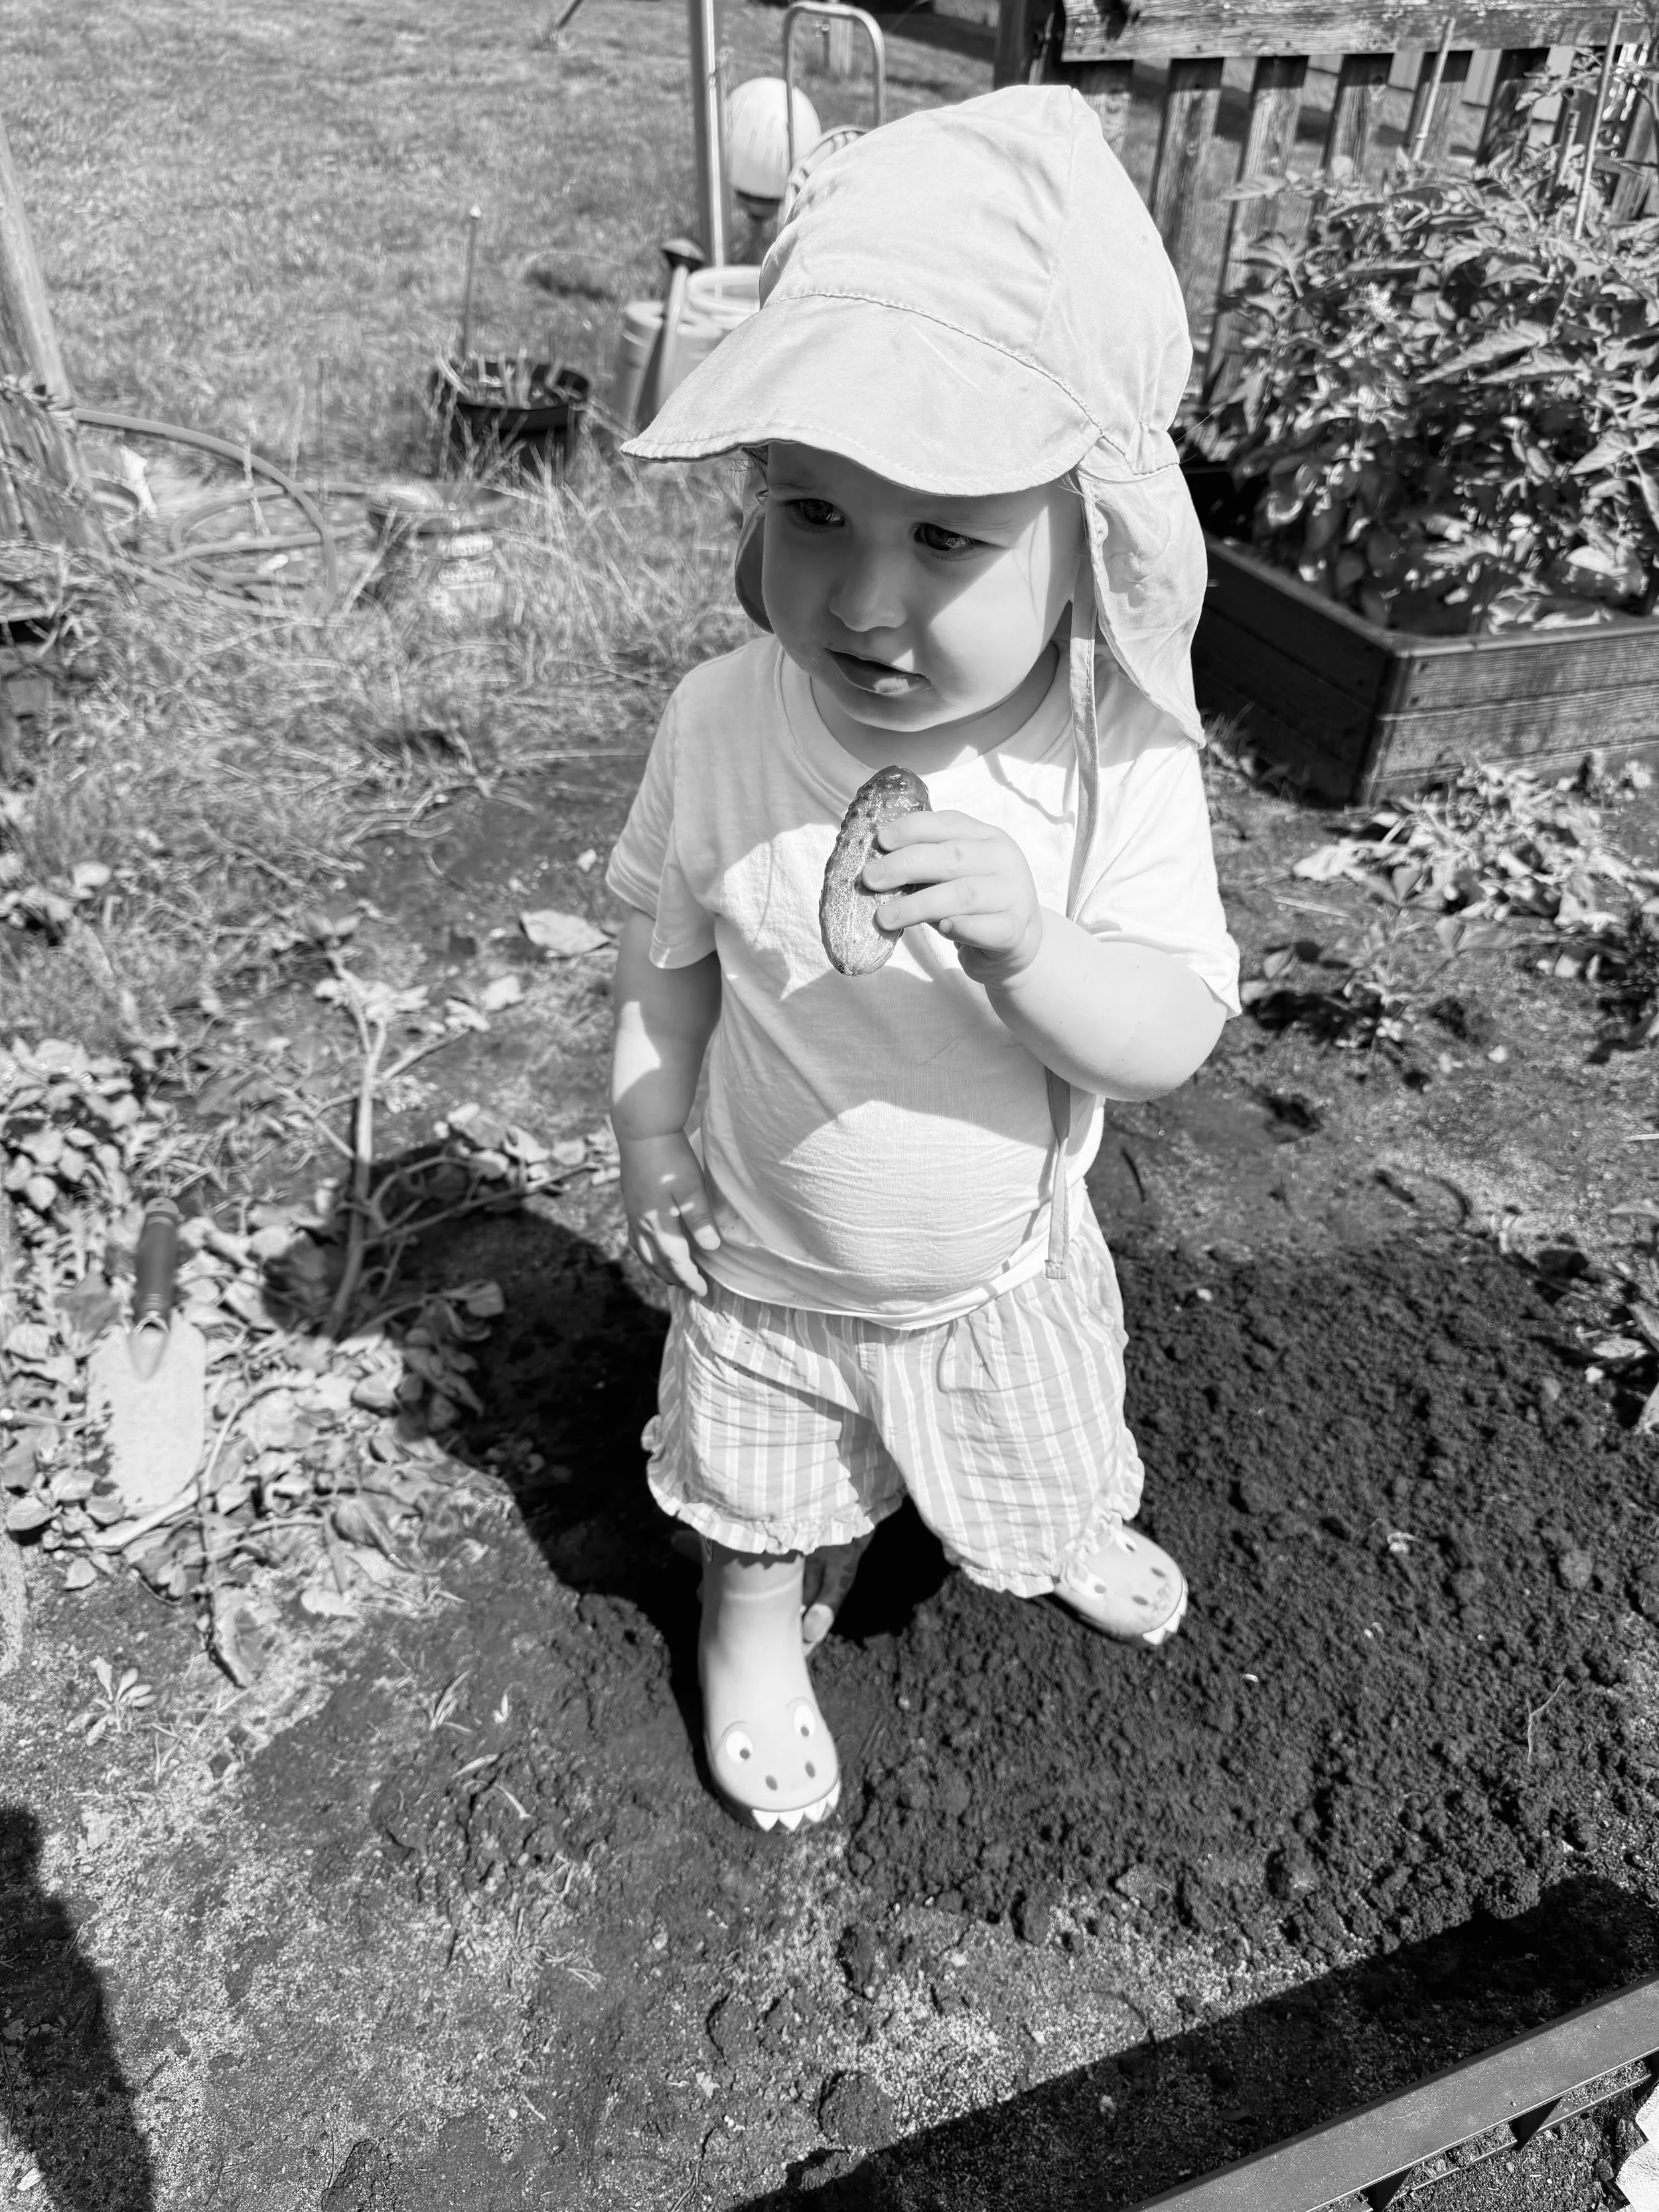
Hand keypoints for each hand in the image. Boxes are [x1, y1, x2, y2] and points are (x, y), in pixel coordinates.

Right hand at [618, 1130, 720, 1293]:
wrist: (642, 1132)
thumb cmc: (671, 1158)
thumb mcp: (692, 1187)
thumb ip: (700, 1219)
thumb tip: (711, 1247)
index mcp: (658, 1223)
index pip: (676, 1261)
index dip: (690, 1278)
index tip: (704, 1291)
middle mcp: (642, 1224)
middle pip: (658, 1262)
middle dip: (675, 1278)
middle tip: (692, 1289)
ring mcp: (633, 1215)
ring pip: (644, 1253)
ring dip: (659, 1269)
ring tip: (673, 1277)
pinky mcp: (631, 1205)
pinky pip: (637, 1241)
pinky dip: (647, 1254)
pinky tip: (654, 1250)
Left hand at [862, 808, 1043, 983]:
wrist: (1018, 940)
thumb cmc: (975, 903)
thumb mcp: (955, 874)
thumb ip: (927, 866)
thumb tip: (878, 868)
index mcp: (987, 837)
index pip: (949, 823)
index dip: (913, 829)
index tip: (880, 840)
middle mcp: (1004, 860)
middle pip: (952, 857)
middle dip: (905, 865)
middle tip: (871, 878)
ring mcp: (1014, 895)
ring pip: (964, 894)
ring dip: (919, 905)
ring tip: (885, 916)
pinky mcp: (1016, 931)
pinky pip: (986, 929)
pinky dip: (962, 927)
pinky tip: (942, 929)